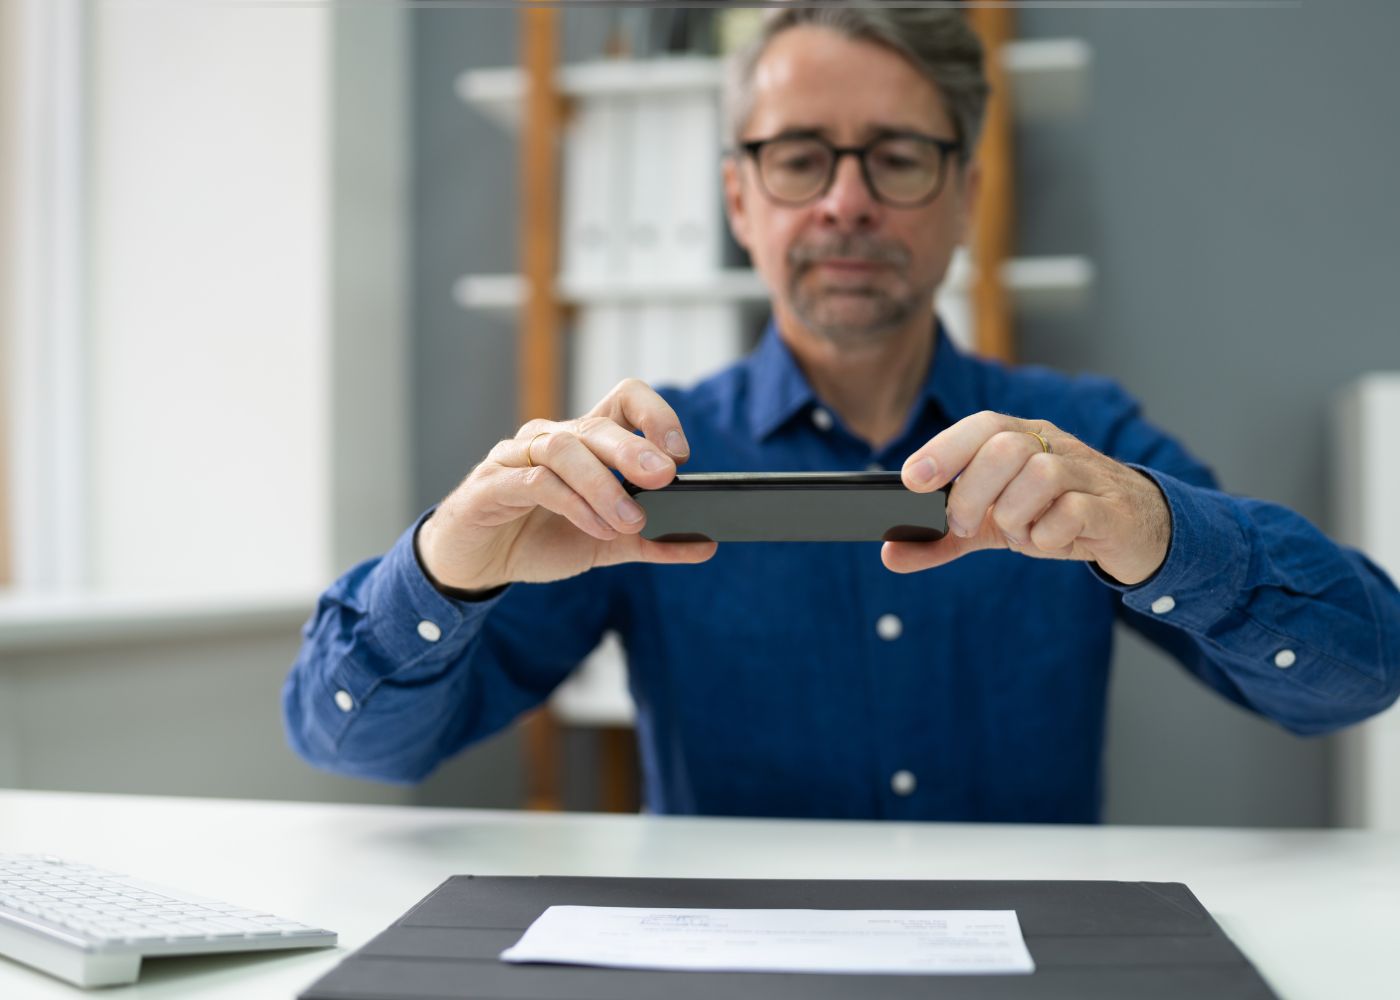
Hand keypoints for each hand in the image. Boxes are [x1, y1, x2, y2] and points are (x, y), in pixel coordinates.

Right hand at [417, 379, 715, 592]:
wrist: (473, 563)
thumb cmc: (537, 538)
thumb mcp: (606, 544)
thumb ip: (653, 542)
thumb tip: (707, 544)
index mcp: (583, 443)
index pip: (622, 399)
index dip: (655, 416)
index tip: (681, 454)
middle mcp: (550, 439)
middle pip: (597, 425)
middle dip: (634, 449)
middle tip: (666, 478)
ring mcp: (516, 459)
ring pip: (564, 449)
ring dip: (603, 485)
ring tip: (631, 520)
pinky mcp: (491, 486)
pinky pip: (534, 482)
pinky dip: (572, 504)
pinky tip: (597, 528)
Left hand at [883, 411, 1170, 585]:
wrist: (1131, 529)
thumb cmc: (1053, 515)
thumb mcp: (991, 526)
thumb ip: (941, 539)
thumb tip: (889, 555)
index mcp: (1021, 438)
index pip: (981, 425)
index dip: (944, 449)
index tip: (913, 481)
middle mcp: (1053, 446)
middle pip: (1004, 448)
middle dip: (972, 493)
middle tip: (965, 524)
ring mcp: (1084, 473)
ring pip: (1039, 475)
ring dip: (1015, 514)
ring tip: (1019, 532)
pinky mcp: (1108, 507)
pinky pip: (1072, 511)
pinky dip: (1049, 534)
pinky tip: (1049, 541)